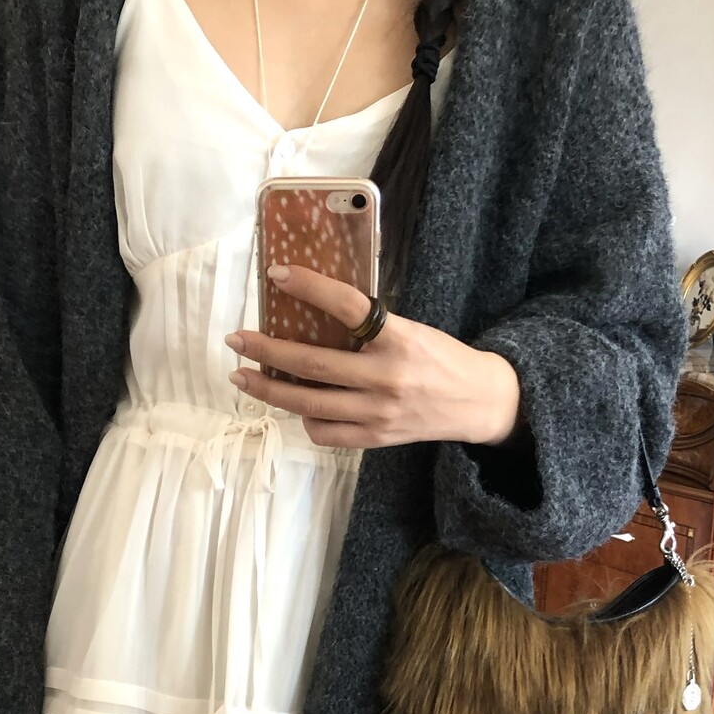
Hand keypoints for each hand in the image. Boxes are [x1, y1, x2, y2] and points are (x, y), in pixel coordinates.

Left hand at [226, 263, 521, 449]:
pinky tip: (295, 406)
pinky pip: (326, 433)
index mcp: (399, 338)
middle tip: (236, 340)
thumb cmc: (440, 358)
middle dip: (266, 351)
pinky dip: (305, 419)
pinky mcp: (376, 438)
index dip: (309, 287)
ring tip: (245, 378)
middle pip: (313, 365)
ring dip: (270, 391)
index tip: (276, 275)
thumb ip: (369, 326)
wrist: (477, 402)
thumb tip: (313, 313)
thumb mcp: (412, 329)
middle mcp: (387, 377)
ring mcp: (379, 413)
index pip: (346, 306)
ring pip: (310, 405)